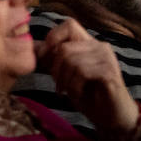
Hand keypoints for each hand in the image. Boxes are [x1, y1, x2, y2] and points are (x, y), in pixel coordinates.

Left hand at [37, 18, 139, 134]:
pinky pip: (82, 72)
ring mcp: (107, 57)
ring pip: (71, 60)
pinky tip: (78, 94)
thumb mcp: (63, 73)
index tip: (45, 59)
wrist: (109, 116)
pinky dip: (74, 87)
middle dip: (55, 69)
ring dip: (64, 81)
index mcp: (88, 43)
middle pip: (64, 48)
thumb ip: (51, 58)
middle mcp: (99, 46)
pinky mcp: (110, 71)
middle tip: (59, 85)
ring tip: (69, 91)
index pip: (69, 24)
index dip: (53, 38)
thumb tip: (30, 45)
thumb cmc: (85, 93)